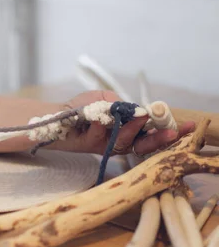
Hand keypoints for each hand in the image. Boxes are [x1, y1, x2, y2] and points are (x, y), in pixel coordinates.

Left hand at [52, 90, 194, 155]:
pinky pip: (99, 137)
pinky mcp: (90, 147)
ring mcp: (106, 145)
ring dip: (132, 129)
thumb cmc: (83, 108)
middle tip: (171, 132)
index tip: (188, 126)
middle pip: (144, 144)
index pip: (152, 132)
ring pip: (125, 142)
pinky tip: (97, 118)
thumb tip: (135, 111)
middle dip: (159, 138)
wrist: (57, 116)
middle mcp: (120, 140)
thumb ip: (121, 105)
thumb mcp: (105, 100)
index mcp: (128, 129)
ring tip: (138, 117)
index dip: (168, 130)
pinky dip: (99, 125)